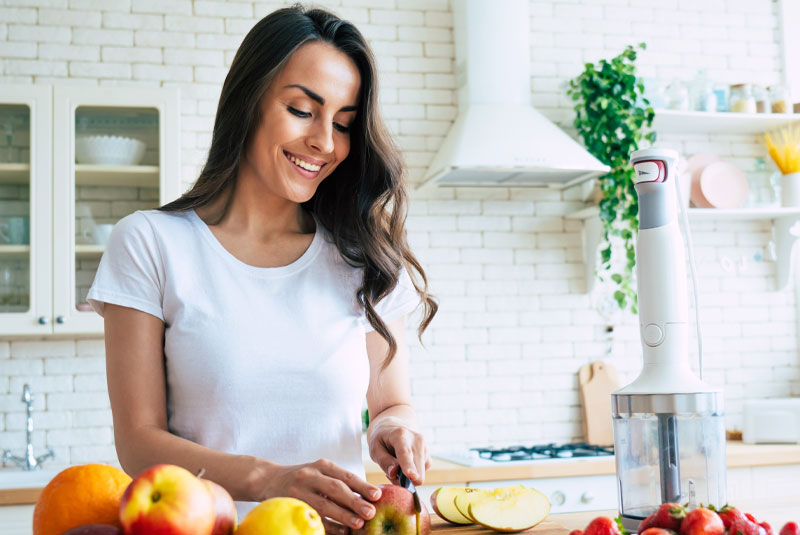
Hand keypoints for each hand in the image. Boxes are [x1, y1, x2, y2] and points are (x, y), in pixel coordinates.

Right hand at [257, 458, 381, 532]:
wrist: (269, 479)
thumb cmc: (304, 479)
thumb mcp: (320, 473)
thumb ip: (340, 482)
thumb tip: (368, 497)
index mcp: (322, 466)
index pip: (345, 476)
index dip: (362, 486)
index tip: (377, 495)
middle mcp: (310, 475)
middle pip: (336, 488)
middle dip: (355, 501)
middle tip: (371, 512)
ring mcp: (299, 490)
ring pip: (323, 504)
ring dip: (342, 515)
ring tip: (358, 523)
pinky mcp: (290, 503)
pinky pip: (311, 516)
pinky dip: (327, 525)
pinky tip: (341, 531)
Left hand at [367, 416, 430, 486]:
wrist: (394, 425)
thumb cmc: (382, 438)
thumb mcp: (375, 448)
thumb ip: (383, 461)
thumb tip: (394, 473)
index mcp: (400, 435)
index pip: (405, 453)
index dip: (409, 466)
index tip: (412, 476)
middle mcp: (417, 439)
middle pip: (417, 469)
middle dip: (405, 479)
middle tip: (391, 472)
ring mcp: (424, 446)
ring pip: (420, 473)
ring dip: (408, 475)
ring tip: (396, 464)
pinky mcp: (427, 453)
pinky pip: (422, 471)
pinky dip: (413, 472)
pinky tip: (404, 464)